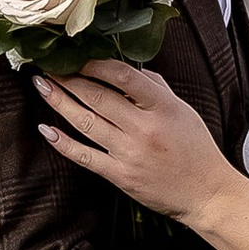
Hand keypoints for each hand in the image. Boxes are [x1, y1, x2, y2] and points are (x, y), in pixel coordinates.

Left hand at [36, 61, 227, 226]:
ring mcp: (130, 153)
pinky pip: (85, 156)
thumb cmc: (196, 150)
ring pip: (86, 122)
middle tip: (49, 66)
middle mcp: (144, 128)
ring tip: (42, 86)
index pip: (123, 76)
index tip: (77, 56)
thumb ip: (155, 88)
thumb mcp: (182, 110)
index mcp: (162, 107)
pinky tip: (47, 129)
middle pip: (97, 97)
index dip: (95, 63)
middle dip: (68, 78)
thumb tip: (128, 69)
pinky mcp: (121, 175)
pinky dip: (63, 142)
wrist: (207, 193)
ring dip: (59, 102)